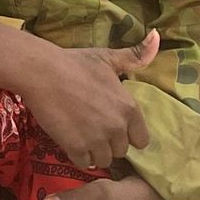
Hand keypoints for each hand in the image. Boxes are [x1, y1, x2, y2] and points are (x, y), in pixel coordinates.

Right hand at [16, 30, 158, 171]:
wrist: (42, 72)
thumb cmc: (75, 63)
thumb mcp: (108, 57)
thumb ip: (135, 56)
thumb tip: (157, 36)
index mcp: (129, 108)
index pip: (141, 140)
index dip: (128, 135)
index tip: (113, 126)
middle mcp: (117, 127)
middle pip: (121, 151)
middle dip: (109, 143)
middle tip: (93, 128)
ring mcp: (97, 139)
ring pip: (103, 160)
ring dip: (93, 152)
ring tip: (81, 135)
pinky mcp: (76, 147)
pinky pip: (83, 163)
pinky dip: (77, 155)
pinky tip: (70, 139)